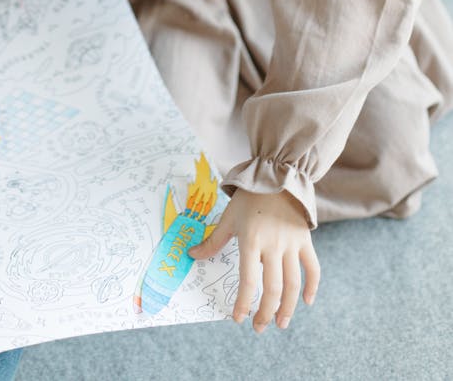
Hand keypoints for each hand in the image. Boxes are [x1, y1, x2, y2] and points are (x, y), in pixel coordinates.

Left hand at [188, 188, 319, 331]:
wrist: (276, 177)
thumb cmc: (248, 198)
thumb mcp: (228, 218)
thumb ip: (213, 241)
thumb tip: (191, 255)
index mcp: (251, 241)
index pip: (248, 281)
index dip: (244, 304)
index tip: (238, 319)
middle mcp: (273, 246)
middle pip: (273, 289)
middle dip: (265, 313)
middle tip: (259, 327)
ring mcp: (291, 244)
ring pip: (293, 284)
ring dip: (288, 308)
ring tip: (281, 323)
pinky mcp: (305, 241)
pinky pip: (313, 268)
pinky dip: (312, 286)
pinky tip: (307, 302)